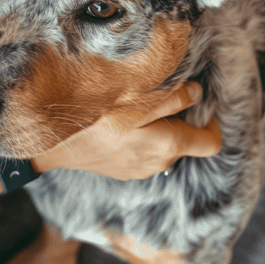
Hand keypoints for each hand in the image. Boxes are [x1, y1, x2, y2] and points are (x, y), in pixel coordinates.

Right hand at [31, 82, 221, 179]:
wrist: (52, 145)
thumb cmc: (95, 119)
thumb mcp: (135, 101)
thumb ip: (171, 99)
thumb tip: (197, 93)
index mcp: (168, 145)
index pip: (211, 143)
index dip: (212, 123)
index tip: (200, 104)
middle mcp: (158, 163)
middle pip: (186, 141)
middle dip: (181, 119)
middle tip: (162, 94)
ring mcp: (139, 170)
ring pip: (164, 145)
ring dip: (159, 126)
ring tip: (136, 105)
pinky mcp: (123, 170)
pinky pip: (144, 151)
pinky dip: (141, 136)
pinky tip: (120, 122)